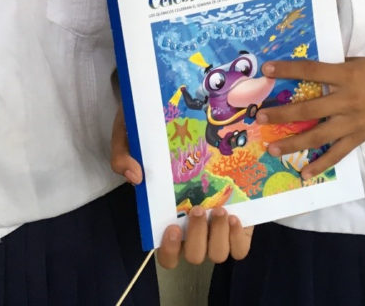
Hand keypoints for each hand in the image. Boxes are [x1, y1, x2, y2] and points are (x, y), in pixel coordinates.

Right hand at [110, 106, 253, 266]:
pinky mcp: (240, 213)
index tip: (172, 226)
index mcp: (165, 217)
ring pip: (221, 253)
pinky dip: (239, 237)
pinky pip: (242, 243)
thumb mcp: (127, 136)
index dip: (170, 250)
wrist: (175, 109)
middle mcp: (192, 227)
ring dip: (220, 236)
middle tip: (197, 209)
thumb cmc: (148, 131)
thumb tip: (134, 176)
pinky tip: (236, 214)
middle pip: (197, 256)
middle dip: (199, 237)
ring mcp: (217, 222)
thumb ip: (122, 154)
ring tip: (220, 210)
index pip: (167, 254)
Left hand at [256, 57, 364, 178]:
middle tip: (260, 119)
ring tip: (273, 149)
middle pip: (309, 109)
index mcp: (345, 75)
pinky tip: (304, 173)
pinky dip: (321, 165)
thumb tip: (301, 72)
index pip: (311, 71)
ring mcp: (352, 122)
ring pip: (319, 136)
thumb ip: (330, 69)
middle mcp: (347, 100)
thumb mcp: (353, 62)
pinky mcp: (359, 137)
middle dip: (282, 115)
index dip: (288, 70)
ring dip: (294, 143)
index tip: (266, 70)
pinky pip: (337, 154)